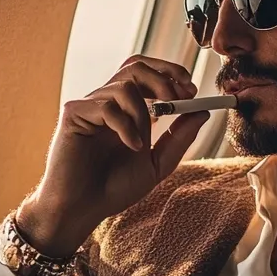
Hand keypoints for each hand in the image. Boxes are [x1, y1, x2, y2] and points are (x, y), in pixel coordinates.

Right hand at [16, 55, 209, 254]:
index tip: (191, 91)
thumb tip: (202, 112)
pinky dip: (126, 126)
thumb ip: (178, 139)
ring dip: (142, 113)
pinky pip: (107, 106)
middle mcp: (107, 103)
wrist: (82, 209)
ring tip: (141, 144)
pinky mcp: (74, 113)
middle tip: (181, 95)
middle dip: (163, 76)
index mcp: (126, 110)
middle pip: (135, 66)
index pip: (147, 73)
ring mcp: (89, 106)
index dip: (170, 74)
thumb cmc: (113, 189)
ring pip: (124, 85)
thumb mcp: (156, 165)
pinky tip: (130, 147)